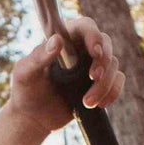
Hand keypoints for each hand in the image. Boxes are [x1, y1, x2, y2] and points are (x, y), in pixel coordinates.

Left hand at [8, 14, 122, 137]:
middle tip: (93, 77)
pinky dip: (113, 92)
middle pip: (106, 43)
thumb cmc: (25, 91)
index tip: (95, 51)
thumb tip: (57, 40)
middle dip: (103, 62)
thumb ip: (38, 57)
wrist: (34, 118)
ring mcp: (92, 66)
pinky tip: (99, 104)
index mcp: (64, 40)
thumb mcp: (25, 74)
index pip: (86, 26)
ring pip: (113, 64)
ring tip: (87, 102)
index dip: (94, 35)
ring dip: (105, 84)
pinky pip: (118, 81)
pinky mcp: (100, 84)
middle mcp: (81, 49)